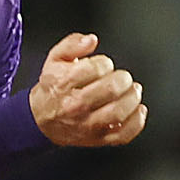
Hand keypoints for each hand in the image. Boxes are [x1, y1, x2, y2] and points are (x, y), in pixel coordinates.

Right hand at [29, 32, 147, 150]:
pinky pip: (122, 135)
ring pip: (118, 113)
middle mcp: (75, 106)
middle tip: (123, 78)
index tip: (104, 65)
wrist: (41, 120)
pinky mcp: (97, 139)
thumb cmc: (53, 88)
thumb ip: (72, 44)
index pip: (94, 68)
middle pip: (110, 90)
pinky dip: (136, 122)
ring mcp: (87, 125)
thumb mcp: (55, 60)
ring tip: (133, 90)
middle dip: (123, 79)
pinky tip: (138, 110)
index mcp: (64, 83)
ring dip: (132, 98)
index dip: (105, 63)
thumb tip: (91, 40)